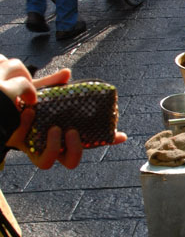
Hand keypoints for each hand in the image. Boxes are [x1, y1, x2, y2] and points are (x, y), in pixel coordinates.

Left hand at [0, 57, 126, 168]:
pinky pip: (38, 155)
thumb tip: (67, 73)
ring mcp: (38, 150)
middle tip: (72, 130)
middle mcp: (53, 146)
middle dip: (77, 149)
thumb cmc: (22, 103)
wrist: (0, 106)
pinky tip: (30, 114)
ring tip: (55, 128)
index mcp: (64, 133)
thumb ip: (52, 84)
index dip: (109, 140)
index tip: (121, 134)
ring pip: (54, 163)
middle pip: (72, 161)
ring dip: (58, 147)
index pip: (90, 140)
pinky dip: (35, 134)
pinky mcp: (25, 149)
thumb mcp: (39, 92)